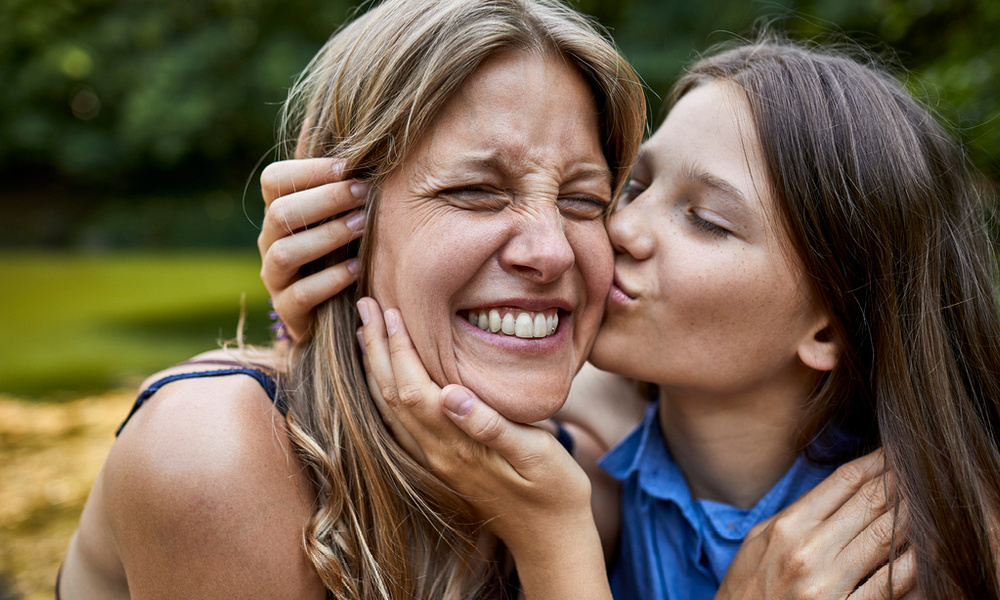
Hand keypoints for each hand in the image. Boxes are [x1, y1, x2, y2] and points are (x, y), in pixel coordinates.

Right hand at [258, 157, 368, 339]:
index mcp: (278, 212)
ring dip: (328, 235)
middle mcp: (269, 242)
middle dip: (325, 199)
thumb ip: (341, 182)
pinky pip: (301, 294)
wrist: (335, 314)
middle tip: (364, 192)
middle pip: (280, 212)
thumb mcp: (341, 216)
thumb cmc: (343, 252)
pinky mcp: (287, 311)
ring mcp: (274, 278)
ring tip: (364, 226)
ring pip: (286, 252)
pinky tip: (357, 269)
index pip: (275, 179)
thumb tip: (350, 130)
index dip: (309, 169)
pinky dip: (330, 279)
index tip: (349, 166)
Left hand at [357, 297, 611, 598]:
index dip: (399, 348)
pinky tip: (390, 377)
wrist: (551, 538)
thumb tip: (450, 395)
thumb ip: (491, 426)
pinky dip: (388, 391)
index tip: (389, 311)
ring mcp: (438, 461)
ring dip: (377, 368)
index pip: (413, 389)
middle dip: (377, 348)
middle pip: (392, 395)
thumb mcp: (535, 454)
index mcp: (457, 445)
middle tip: (365, 306)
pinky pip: (402, 422)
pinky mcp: (444, 464)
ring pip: (391, 410)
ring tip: (368, 333)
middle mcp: (438, 453)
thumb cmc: (553, 491)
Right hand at [716, 450, 917, 599]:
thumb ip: (797, 514)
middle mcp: (809, 549)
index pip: (844, 482)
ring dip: (913, 515)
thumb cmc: (749, 587)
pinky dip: (913, 562)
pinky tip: (928, 548)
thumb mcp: (760, 540)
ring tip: (931, 500)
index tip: (896, 453)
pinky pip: (890, 583)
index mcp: (788, 526)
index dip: (877, 462)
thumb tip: (840, 490)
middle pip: (870, 503)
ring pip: (885, 536)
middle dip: (901, 481)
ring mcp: (829, 582)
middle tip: (923, 468)